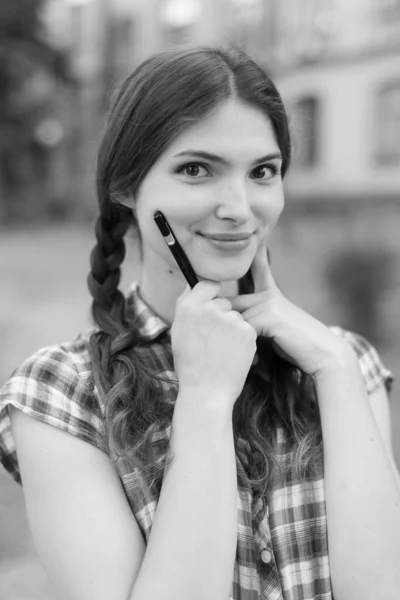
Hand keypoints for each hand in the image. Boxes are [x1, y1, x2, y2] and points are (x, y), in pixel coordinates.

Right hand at [171, 280, 256, 404]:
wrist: (207, 391)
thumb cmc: (190, 364)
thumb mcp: (179, 331)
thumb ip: (187, 305)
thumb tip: (193, 284)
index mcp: (189, 307)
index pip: (207, 284)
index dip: (211, 294)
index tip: (212, 305)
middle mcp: (210, 308)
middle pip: (224, 302)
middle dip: (222, 315)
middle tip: (214, 340)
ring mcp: (231, 319)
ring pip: (236, 317)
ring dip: (233, 329)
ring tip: (222, 351)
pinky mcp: (248, 330)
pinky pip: (247, 329)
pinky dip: (242, 340)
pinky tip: (232, 355)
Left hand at [226, 240, 353, 378]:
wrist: (323, 355)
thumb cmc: (297, 347)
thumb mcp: (273, 331)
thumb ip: (254, 323)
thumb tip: (235, 326)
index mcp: (270, 295)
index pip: (258, 269)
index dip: (255, 252)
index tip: (254, 235)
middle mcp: (268, 295)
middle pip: (228, 303)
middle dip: (216, 318)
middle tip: (210, 332)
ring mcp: (268, 303)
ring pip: (232, 318)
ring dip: (232, 339)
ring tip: (240, 358)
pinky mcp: (269, 316)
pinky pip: (242, 329)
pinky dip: (244, 347)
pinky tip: (253, 361)